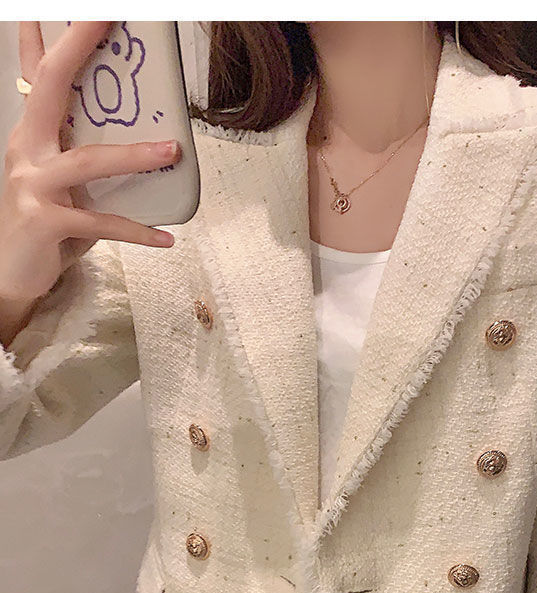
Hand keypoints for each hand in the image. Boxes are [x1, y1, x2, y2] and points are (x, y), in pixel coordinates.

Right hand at [1, 22, 179, 330]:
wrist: (13, 274)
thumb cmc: (47, 225)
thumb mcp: (66, 182)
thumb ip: (90, 155)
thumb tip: (148, 137)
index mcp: (33, 133)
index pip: (38, 72)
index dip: (51, 34)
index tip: (83, 6)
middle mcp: (26, 148)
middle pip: (49, 85)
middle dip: (77, 47)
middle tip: (106, 17)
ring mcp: (33, 184)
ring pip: (88, 160)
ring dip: (135, 154)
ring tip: (172, 149)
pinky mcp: (46, 222)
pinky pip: (101, 224)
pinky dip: (137, 232)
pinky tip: (166, 238)